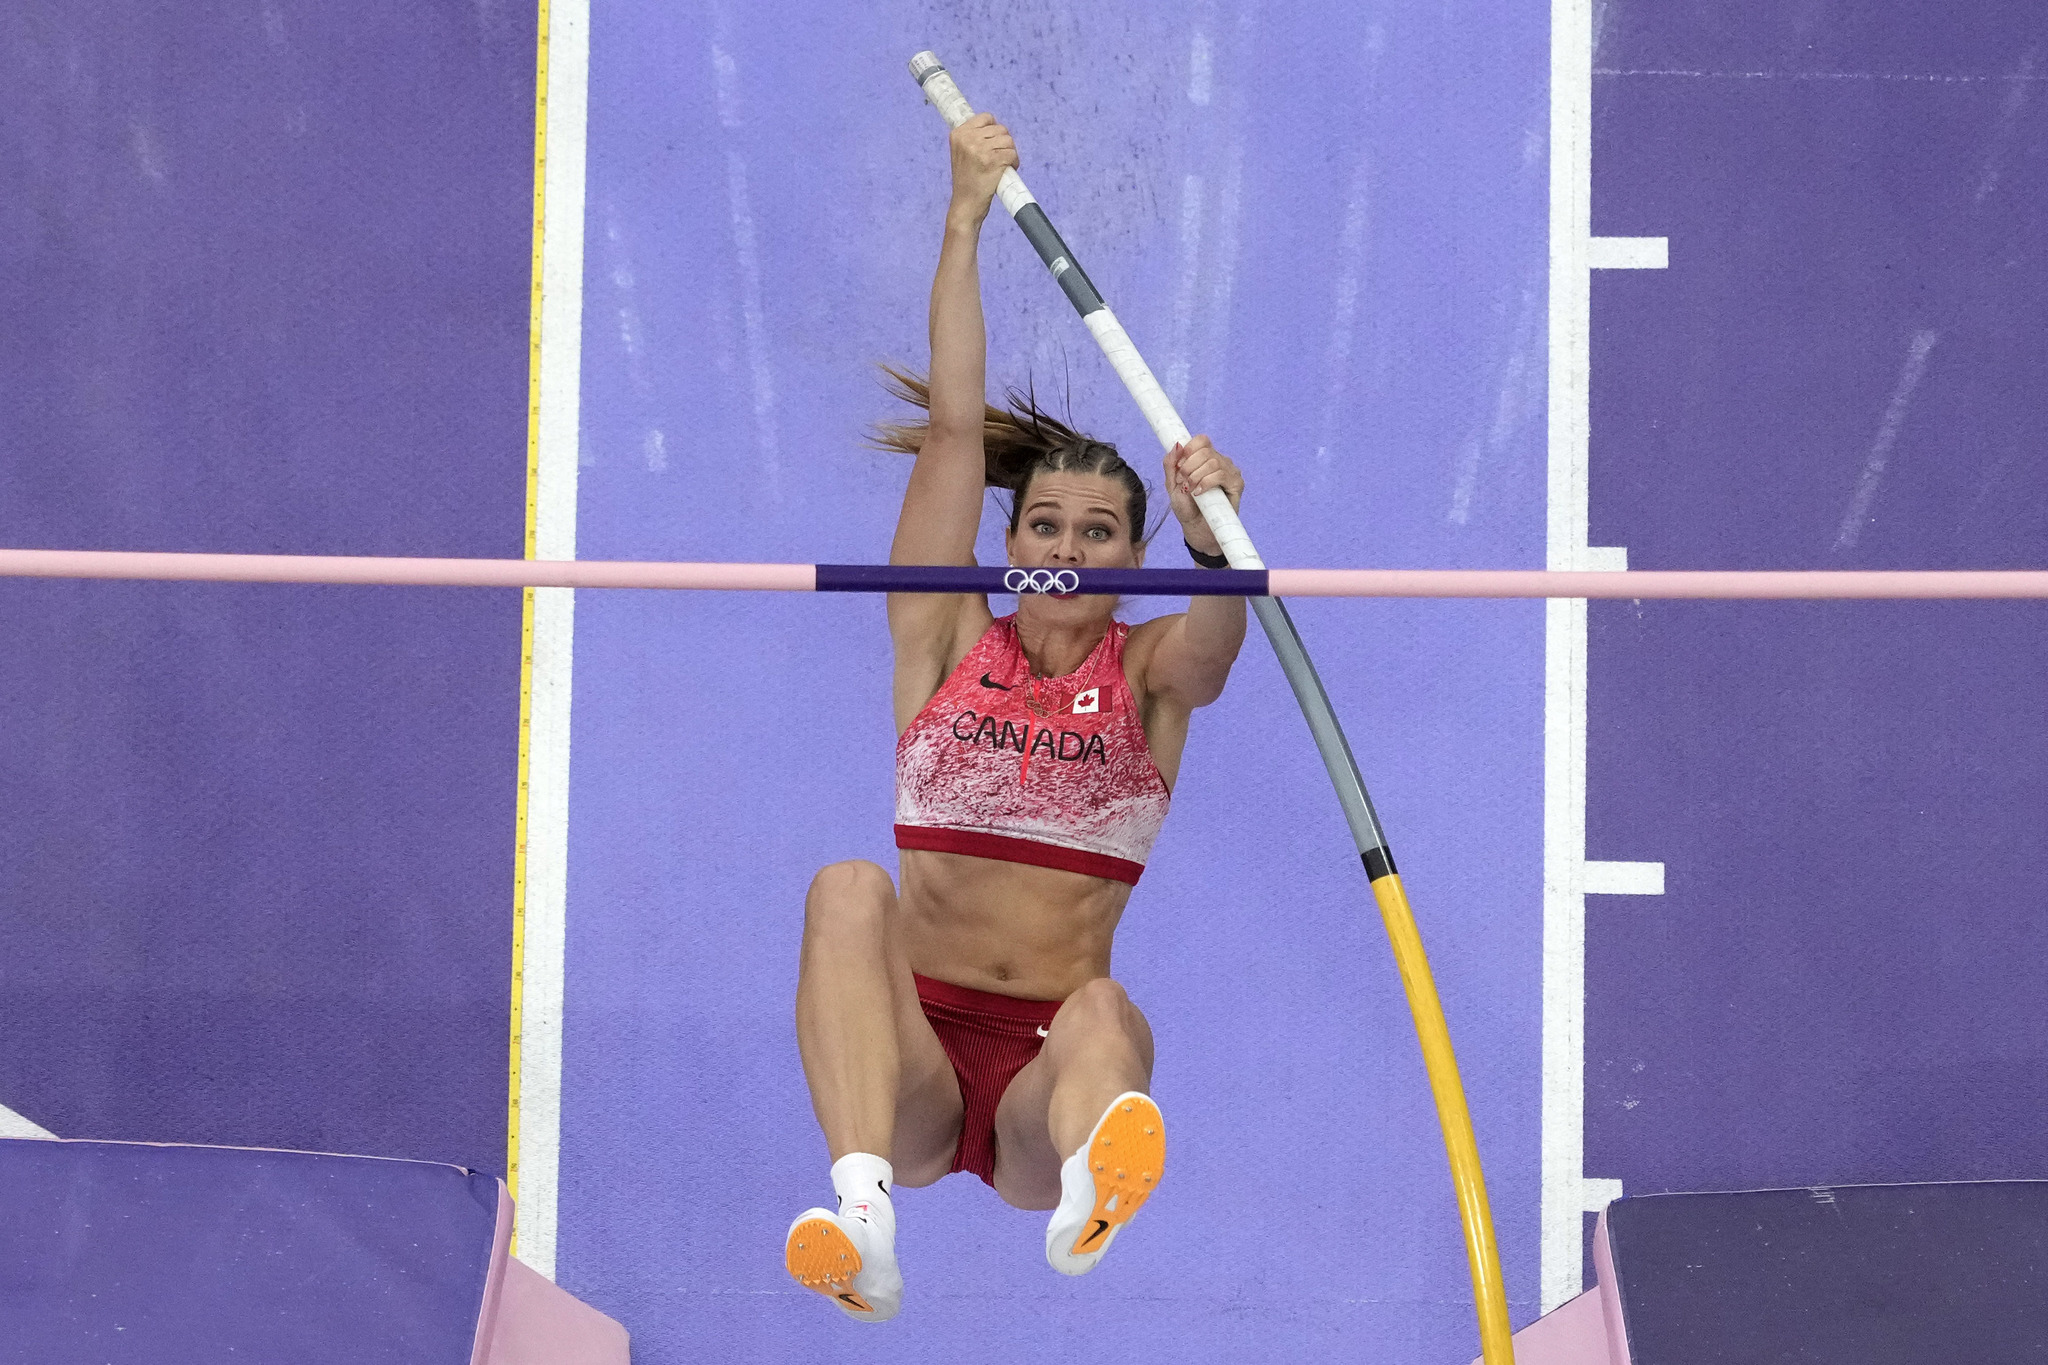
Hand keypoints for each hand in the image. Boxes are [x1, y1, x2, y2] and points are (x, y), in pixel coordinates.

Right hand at [948, 113, 1017, 223]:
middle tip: (999, 158)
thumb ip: (972, 137)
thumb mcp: (961, 154)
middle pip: (1000, 128)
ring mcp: (980, 149)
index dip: (994, 131)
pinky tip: (1008, 169)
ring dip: (1010, 152)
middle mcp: (967, 139)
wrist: (965, 205)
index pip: (986, 118)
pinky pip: (1012, 153)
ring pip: (1008, 140)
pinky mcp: (992, 160)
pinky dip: (1014, 161)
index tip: (993, 145)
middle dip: (1004, 143)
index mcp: (958, 134)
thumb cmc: (967, 181)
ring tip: (1003, 164)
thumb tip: (994, 125)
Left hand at [1163, 436, 1243, 554]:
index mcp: (1205, 457)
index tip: (1179, 467)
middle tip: (1183, 482)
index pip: (1201, 440)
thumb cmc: (1186, 506)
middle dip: (1189, 466)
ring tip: (1190, 490)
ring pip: (1213, 462)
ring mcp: (1230, 471)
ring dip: (1196, 476)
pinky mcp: (1237, 484)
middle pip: (1205, 450)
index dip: (1188, 450)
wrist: (1195, 527)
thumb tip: (1177, 444)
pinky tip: (1200, 493)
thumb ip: (1171, 464)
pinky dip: (1206, 483)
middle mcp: (1220, 461)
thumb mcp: (1172, 484)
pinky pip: (1221, 475)